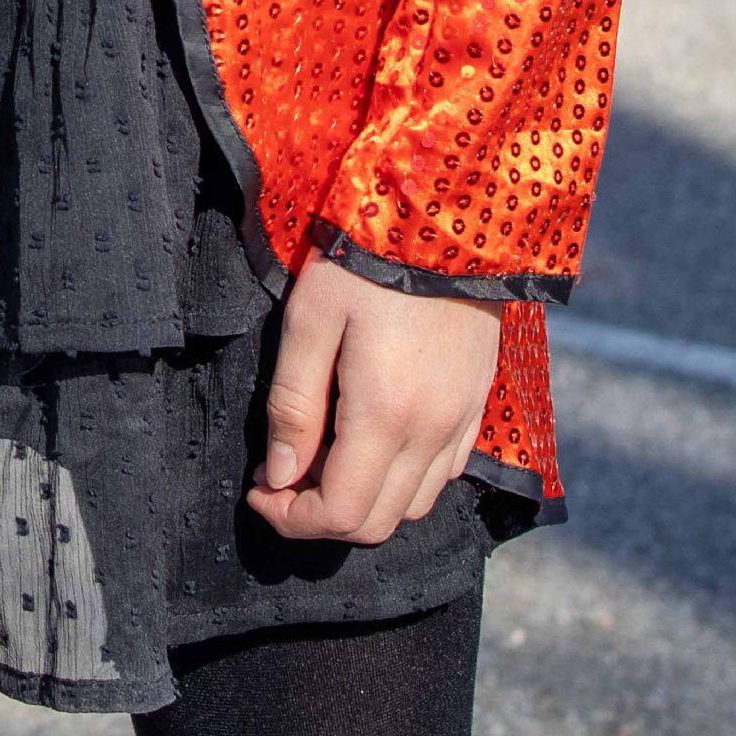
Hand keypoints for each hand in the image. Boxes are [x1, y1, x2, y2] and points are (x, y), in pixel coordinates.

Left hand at [245, 251, 498, 547]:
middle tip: (281, 476)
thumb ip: (293, 404)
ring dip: (363, 501)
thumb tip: (279, 476)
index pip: (340, 513)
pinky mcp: (478, 404)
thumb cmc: (367, 258)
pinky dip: (403, 481)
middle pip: (377, 523)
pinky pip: (443, 474)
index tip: (258, 488)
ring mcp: (463, 421)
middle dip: (321, 517)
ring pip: (414, 507)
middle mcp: (433, 432)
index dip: (292, 519)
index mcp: (386, 414)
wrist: (447, 212)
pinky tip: (371, 440)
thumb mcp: (310, 319)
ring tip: (322, 457)